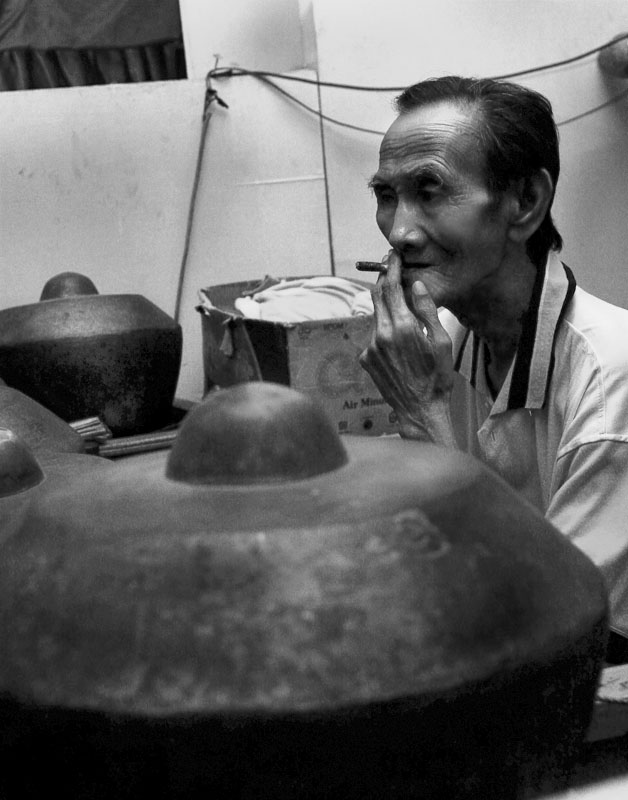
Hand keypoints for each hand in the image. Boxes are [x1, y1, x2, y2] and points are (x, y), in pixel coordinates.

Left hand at [359, 251, 456, 445]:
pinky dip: (384, 333)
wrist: (420, 409)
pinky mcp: (366, 359)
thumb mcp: (441, 341)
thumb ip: (428, 310)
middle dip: (385, 282)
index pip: (392, 287)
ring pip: (376, 317)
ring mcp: (371, 347)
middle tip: (393, 271)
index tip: (393, 256)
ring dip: (387, 310)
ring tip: (405, 319)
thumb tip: (417, 286)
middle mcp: (382, 334)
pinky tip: (399, 347)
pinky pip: (374, 337)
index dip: (392, 268)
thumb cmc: (436, 377)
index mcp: (403, 327)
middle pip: (377, 296)